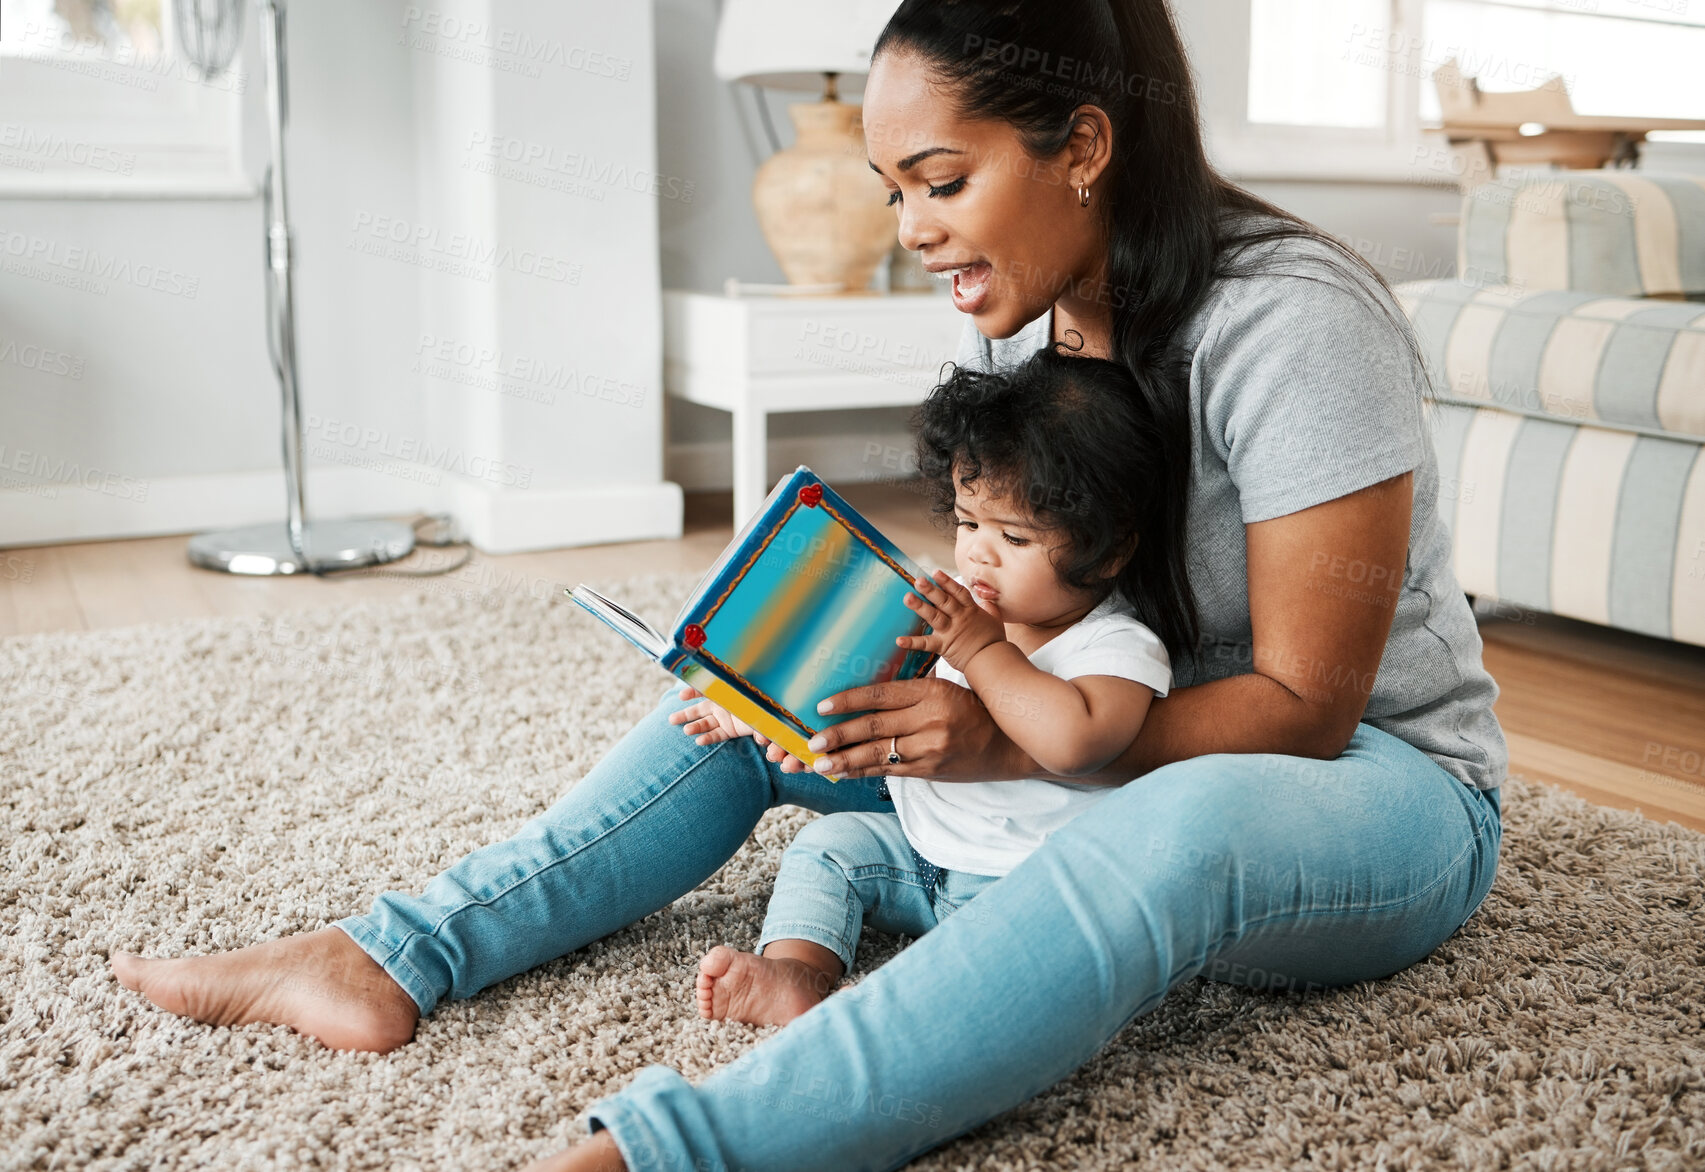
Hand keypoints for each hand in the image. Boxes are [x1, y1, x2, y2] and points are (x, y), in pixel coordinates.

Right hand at [668, 687, 773, 748]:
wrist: (774, 714)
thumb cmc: (764, 701)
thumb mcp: (756, 700)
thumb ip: (750, 703)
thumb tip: (754, 724)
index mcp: (725, 692)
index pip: (705, 688)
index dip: (693, 691)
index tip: (682, 696)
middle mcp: (723, 704)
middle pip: (700, 709)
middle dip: (686, 714)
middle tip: (671, 720)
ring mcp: (725, 718)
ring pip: (705, 723)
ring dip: (695, 727)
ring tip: (686, 731)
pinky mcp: (730, 730)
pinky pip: (716, 734)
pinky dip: (708, 737)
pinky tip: (699, 741)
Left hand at [798, 676, 1021, 779]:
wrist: (1009, 744)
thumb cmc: (973, 710)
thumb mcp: (945, 689)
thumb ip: (910, 691)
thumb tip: (864, 691)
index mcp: (931, 691)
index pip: (881, 694)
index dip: (848, 701)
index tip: (822, 706)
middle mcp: (930, 719)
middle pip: (874, 726)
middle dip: (838, 734)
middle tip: (811, 740)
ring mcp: (930, 749)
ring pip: (878, 753)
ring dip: (844, 760)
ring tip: (817, 763)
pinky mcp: (929, 771)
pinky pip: (889, 771)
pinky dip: (863, 772)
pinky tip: (842, 772)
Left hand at [897, 569, 1006, 672]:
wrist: (993, 660)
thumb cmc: (995, 641)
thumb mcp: (995, 620)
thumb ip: (990, 608)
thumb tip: (987, 601)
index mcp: (971, 610)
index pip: (958, 592)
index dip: (946, 582)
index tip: (935, 572)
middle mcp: (959, 618)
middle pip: (944, 601)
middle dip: (931, 590)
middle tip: (918, 580)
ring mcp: (951, 631)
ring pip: (934, 616)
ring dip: (920, 607)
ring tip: (907, 598)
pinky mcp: (944, 646)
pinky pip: (926, 644)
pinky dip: (912, 643)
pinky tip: (899, 640)